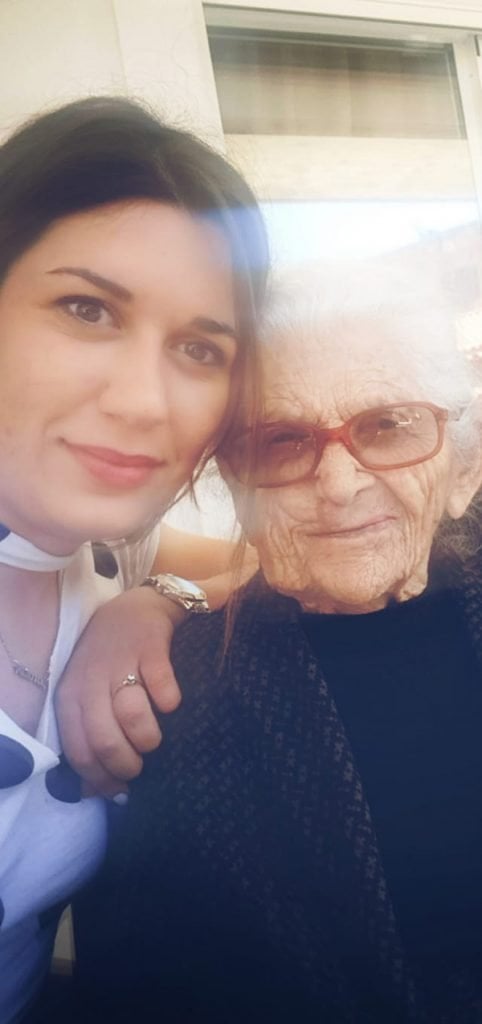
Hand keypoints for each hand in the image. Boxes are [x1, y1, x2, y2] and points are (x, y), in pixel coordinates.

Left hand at [55, 587, 184, 796]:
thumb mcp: (88, 695)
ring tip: (155, 739)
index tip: (119, 787)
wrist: (136, 608)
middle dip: (126, 764)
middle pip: (103, 740)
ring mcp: (120, 662)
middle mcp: (91, 680)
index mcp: (71, 696)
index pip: (79, 750)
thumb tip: (96, 792)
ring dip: (148, 737)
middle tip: (141, 767)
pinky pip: (162, 687)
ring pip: (131, 716)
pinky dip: (170, 702)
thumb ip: (90, 737)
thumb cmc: (110, 662)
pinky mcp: (150, 647)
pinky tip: (172, 704)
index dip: (100, 777)